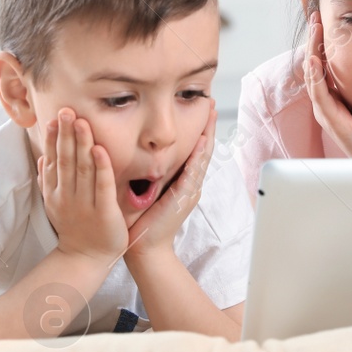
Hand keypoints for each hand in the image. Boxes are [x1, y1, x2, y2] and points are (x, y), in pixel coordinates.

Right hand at [39, 108, 127, 263]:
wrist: (85, 259)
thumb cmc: (75, 227)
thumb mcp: (55, 203)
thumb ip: (49, 180)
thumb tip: (42, 157)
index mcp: (55, 192)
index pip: (53, 159)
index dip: (53, 138)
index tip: (54, 117)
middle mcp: (67, 196)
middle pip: (66, 160)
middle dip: (66, 134)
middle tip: (67, 111)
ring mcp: (85, 204)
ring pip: (82, 169)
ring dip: (81, 144)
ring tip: (82, 122)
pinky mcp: (104, 212)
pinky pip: (102, 186)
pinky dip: (101, 167)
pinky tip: (99, 149)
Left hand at [125, 104, 215, 260]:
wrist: (145, 249)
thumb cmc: (142, 222)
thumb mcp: (147, 190)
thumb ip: (149, 172)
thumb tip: (140, 152)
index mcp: (182, 182)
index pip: (194, 150)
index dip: (198, 128)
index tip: (198, 107)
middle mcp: (190, 184)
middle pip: (203, 148)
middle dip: (207, 125)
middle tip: (209, 102)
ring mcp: (190, 190)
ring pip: (203, 157)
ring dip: (207, 134)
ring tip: (210, 114)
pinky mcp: (185, 197)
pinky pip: (194, 172)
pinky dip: (198, 156)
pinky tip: (201, 141)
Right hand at [303, 12, 351, 157]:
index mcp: (336, 89)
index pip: (323, 55)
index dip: (319, 33)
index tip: (319, 7)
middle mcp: (326, 97)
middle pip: (314, 58)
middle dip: (313, 33)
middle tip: (313, 7)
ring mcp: (326, 108)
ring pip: (314, 72)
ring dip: (313, 47)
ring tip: (316, 26)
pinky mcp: (331, 119)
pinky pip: (320, 93)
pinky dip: (316, 75)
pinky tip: (315, 59)